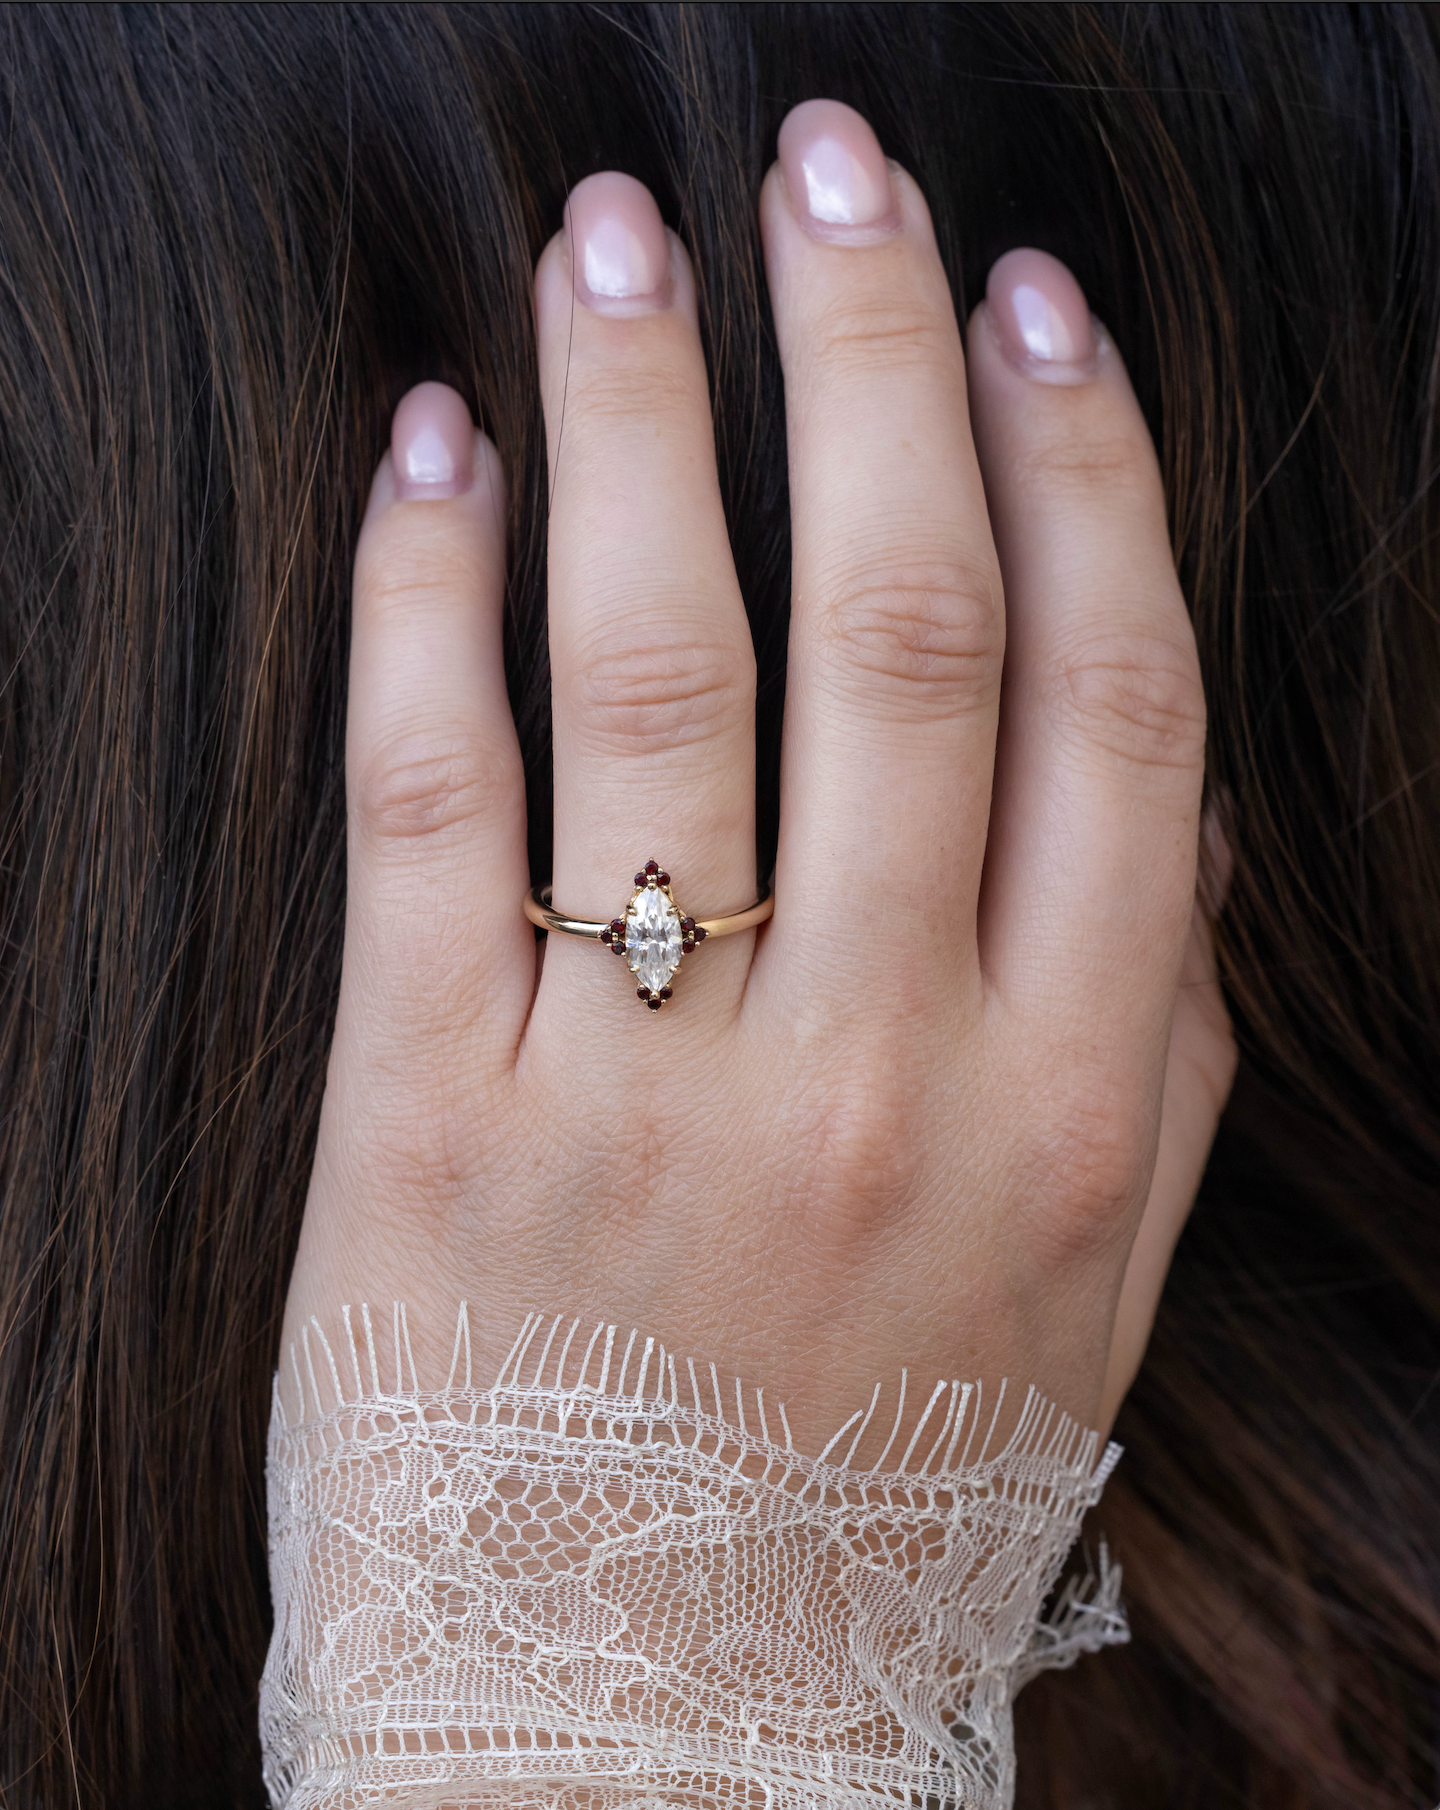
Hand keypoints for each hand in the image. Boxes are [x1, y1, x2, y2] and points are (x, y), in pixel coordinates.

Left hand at [280, 99, 1234, 1451]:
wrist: (647, 1732)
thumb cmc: (862, 1495)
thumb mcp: (1077, 1297)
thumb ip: (1143, 1048)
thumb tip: (1155, 814)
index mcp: (1065, 1105)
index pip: (1104, 702)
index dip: (1075, 469)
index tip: (1026, 305)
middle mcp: (879, 1071)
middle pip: (901, 624)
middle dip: (868, 352)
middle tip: (829, 164)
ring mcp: (643, 1087)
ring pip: (661, 667)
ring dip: (644, 414)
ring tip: (625, 239)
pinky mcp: (428, 1119)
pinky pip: (429, 795)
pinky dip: (428, 594)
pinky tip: (440, 449)